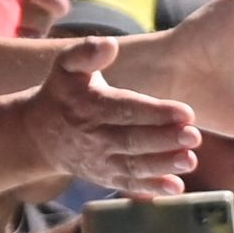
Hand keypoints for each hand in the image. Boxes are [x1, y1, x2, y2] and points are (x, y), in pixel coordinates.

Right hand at [28, 35, 199, 194]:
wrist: (39, 136)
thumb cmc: (62, 94)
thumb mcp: (66, 67)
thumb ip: (85, 52)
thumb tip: (109, 44)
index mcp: (91, 107)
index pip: (127, 110)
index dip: (156, 112)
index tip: (185, 112)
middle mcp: (96, 137)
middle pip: (134, 140)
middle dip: (165, 140)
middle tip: (194, 136)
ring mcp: (100, 161)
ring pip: (134, 166)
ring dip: (163, 165)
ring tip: (190, 160)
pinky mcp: (105, 177)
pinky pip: (128, 185)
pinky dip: (151, 189)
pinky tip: (176, 188)